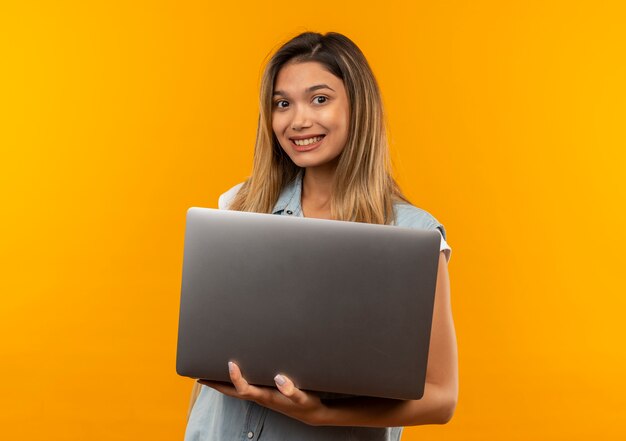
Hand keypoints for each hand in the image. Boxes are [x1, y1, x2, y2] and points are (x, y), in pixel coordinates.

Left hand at [198, 362, 327, 425]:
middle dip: (215, 385)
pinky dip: (232, 383)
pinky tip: (231, 375)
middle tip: (199, 376)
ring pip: (235, 391)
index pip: (244, 389)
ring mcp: (260, 397)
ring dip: (220, 384)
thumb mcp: (304, 398)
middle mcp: (259, 397)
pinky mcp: (264, 394)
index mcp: (266, 397)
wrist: (311, 413)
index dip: (235, 378)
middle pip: (232, 392)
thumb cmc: (307, 404)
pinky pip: (242, 389)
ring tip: (207, 374)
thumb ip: (293, 390)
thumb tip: (280, 379)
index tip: (231, 363)